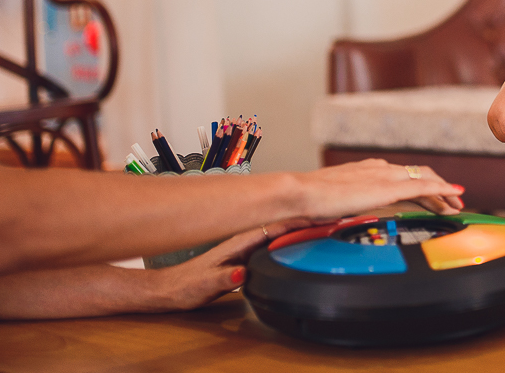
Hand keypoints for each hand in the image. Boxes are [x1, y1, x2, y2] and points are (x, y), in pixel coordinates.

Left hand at [151, 218, 319, 310]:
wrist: (172, 289)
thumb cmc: (186, 285)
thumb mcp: (204, 286)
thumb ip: (222, 279)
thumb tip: (241, 274)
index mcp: (239, 242)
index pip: (275, 228)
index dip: (299, 222)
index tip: (321, 218)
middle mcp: (245, 240)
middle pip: (283, 225)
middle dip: (307, 218)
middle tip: (333, 215)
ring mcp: (246, 246)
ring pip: (281, 232)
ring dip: (301, 227)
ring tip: (325, 224)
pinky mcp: (247, 255)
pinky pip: (275, 243)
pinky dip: (291, 239)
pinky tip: (301, 241)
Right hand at [291, 159, 464, 219]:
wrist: (301, 193)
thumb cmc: (309, 200)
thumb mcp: (334, 202)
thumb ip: (346, 205)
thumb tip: (343, 216)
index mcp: (367, 170)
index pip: (401, 175)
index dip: (420, 185)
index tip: (430, 196)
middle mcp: (379, 168)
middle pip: (419, 175)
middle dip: (438, 189)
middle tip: (450, 203)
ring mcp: (385, 176)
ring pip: (426, 179)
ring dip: (443, 192)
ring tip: (456, 205)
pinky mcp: (388, 188)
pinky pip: (424, 187)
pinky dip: (442, 190)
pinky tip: (454, 196)